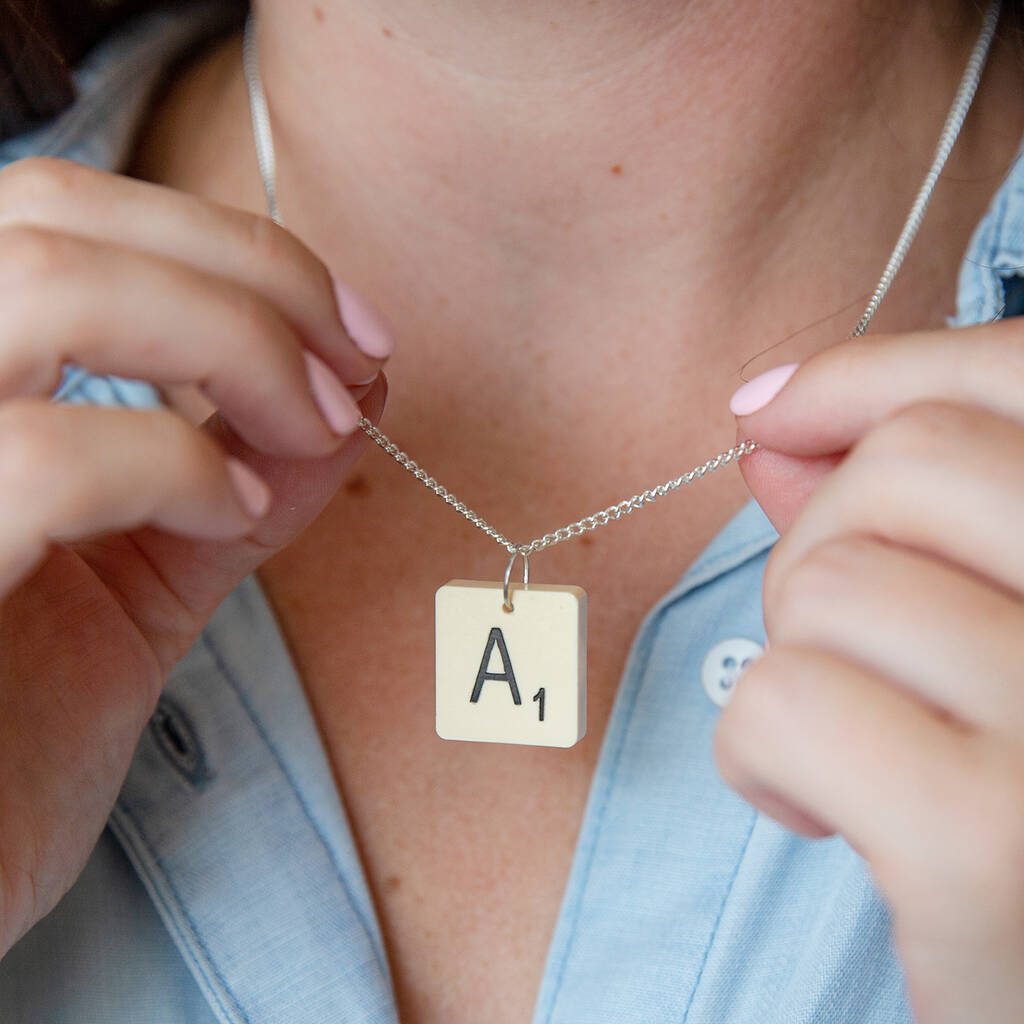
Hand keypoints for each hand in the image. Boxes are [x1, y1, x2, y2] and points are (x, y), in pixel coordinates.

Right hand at [0, 157, 391, 955]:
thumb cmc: (12, 734)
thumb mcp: (135, 587)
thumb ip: (229, 485)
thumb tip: (350, 398)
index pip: (64, 216)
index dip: (232, 249)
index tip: (355, 336)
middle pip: (60, 216)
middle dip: (253, 274)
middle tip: (356, 369)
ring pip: (51, 285)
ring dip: (234, 341)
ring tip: (312, 429)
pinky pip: (46, 457)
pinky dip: (175, 463)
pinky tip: (230, 514)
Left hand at [713, 322, 1023, 1022]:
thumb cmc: (1013, 805)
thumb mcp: (993, 635)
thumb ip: (902, 514)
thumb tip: (772, 415)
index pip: (1016, 377)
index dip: (869, 375)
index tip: (772, 411)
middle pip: (906, 466)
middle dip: (824, 546)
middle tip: (852, 653)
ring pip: (830, 582)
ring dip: (801, 662)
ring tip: (857, 746)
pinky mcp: (992, 843)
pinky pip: (788, 701)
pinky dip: (763, 758)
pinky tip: (819, 812)